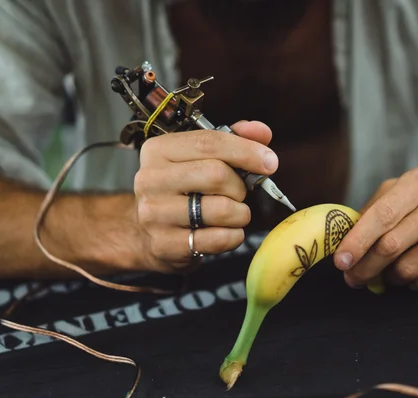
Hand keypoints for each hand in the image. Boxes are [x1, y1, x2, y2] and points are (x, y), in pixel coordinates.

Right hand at [133, 120, 277, 272]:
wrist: (147, 235)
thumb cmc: (182, 190)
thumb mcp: (199, 158)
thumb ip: (232, 140)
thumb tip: (261, 132)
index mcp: (159, 150)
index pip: (209, 143)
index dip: (246, 151)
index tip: (270, 162)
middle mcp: (151, 180)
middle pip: (217, 175)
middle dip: (240, 186)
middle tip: (239, 193)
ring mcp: (155, 214)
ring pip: (222, 209)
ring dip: (240, 213)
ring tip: (232, 214)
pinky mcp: (165, 245)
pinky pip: (218, 239)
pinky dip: (233, 236)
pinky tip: (225, 232)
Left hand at [333, 166, 417, 290]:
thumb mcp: (411, 184)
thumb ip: (378, 206)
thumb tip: (347, 237)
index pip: (382, 216)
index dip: (357, 241)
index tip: (340, 261)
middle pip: (391, 247)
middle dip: (365, 268)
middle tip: (352, 278)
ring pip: (408, 270)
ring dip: (389, 277)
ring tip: (387, 272)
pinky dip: (413, 283)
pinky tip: (413, 273)